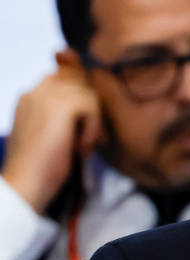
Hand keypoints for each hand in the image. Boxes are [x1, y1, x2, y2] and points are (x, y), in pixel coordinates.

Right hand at [1, 52, 103, 212]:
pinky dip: (92, 128)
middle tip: (88, 139)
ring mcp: (45, 95)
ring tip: (82, 146)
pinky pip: (91, 106)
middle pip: (79, 81)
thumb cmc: (41, 166)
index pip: (64, 76)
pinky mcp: (59, 105)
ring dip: (92, 122)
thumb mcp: (56, 134)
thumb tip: (93, 108)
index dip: (82, 97)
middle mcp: (35, 91)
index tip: (86, 126)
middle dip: (90, 109)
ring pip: (88, 94)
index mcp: (31, 97)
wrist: (26, 183)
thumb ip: (69, 117)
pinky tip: (80, 147)